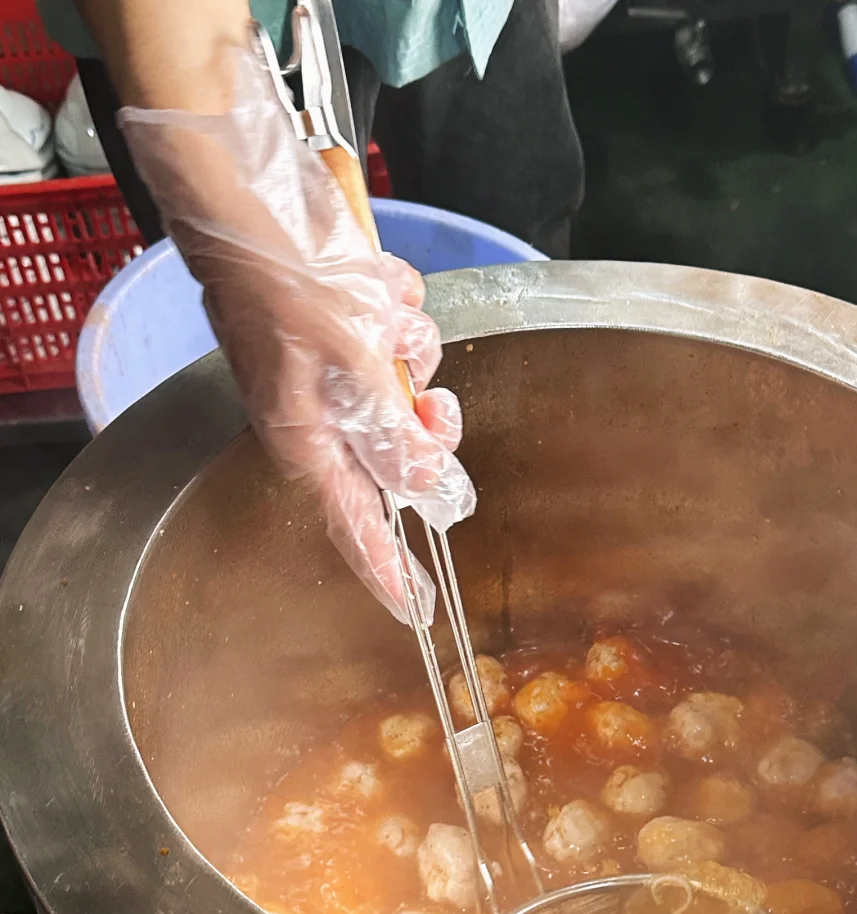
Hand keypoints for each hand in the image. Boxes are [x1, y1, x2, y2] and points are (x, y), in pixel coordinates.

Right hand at [119, 41, 473, 622]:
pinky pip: (401, 331)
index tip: (416, 608)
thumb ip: (394, 438)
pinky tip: (373, 282)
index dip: (387, 567)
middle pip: (400, 452)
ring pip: (409, 383)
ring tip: (377, 311)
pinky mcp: (350, 323)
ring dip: (407, 344)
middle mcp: (322, 413)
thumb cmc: (284, 281)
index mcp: (308, 441)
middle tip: (432, 403)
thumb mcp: (351, 371)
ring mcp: (336, 366)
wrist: (254, 193)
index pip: (355, 524)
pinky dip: (396, 304)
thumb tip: (429, 494)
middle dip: (422, 422)